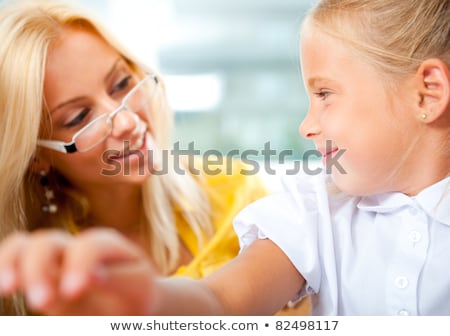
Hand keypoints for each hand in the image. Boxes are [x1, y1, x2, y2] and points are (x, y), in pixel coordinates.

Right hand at [0, 228, 158, 314]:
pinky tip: (4, 285)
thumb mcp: (137, 288)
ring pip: (25, 246)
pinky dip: (5, 266)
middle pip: (48, 241)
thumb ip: (118, 281)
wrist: (131, 301)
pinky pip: (16, 260)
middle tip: (41, 303)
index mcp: (106, 245)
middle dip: (39, 268)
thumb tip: (92, 277)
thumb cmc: (136, 294)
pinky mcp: (42, 275)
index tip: (75, 291)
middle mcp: (76, 247)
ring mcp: (56, 260)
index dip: (79, 265)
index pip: (87, 246)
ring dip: (12, 263)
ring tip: (8, 287)